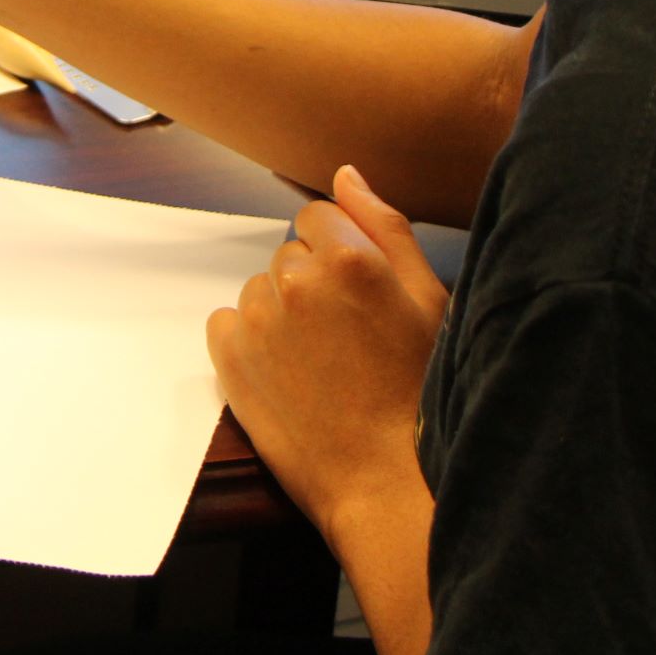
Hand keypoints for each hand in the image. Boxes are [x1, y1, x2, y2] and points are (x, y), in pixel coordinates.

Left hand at [206, 165, 447, 542]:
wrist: (385, 481)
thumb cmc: (420, 393)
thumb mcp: (428, 300)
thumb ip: (383, 226)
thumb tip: (346, 174)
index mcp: (348, 259)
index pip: (319, 217)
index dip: (340, 254)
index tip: (357, 296)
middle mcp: (295, 282)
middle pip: (291, 257)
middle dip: (313, 286)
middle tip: (347, 339)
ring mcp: (257, 321)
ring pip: (261, 291)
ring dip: (282, 315)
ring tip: (321, 364)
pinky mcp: (229, 359)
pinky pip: (226, 323)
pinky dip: (248, 341)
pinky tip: (286, 374)